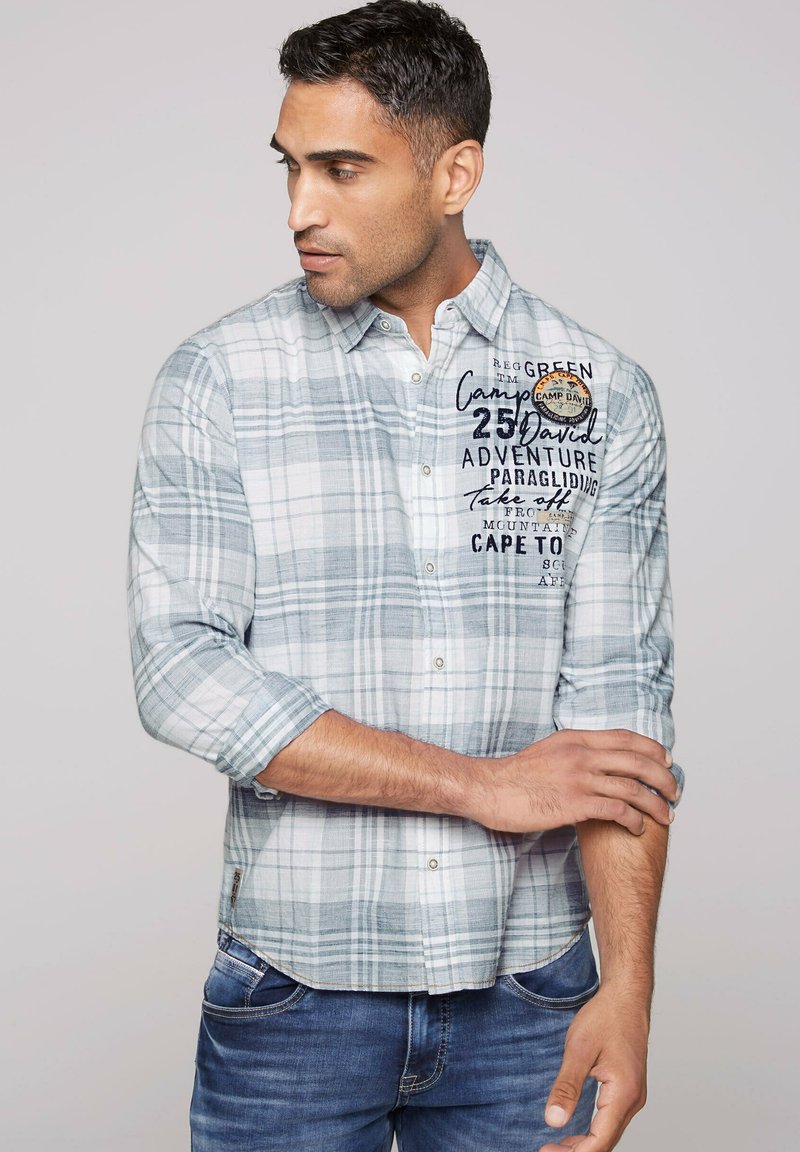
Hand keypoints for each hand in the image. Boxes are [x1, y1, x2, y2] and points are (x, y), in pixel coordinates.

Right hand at [466, 728, 676, 834]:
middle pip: (637, 760)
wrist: (488, 788)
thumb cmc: (514, 776)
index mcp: (575, 738)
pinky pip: (617, 811)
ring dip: (655, 803)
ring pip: (633, 788)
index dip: (652, 748)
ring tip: (666, 816)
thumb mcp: (548, 752)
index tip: (667, 760)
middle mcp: (581, 754)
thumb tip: (594, 760)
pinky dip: (634, 820)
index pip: (626, 737)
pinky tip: (638, 828)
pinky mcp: (575, 803)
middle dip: (663, 777)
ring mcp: (579, 778)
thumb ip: (573, 752)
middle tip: (675, 791)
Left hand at [539, 985, 649, 1151]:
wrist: (626, 996)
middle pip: (605, 1142)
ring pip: (609, 1133)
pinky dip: (594, 1132)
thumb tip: (553, 1120)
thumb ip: (567, 1087)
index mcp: (623, 1094)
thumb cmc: (605, 1017)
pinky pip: (612, 1120)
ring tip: (556, 1146)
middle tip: (546, 1151)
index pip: (599, 1141)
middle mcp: (633, 1100)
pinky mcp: (629, 1089)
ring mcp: (634, 1095)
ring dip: (585, 1144)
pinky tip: (576, 1132)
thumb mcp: (579, 1049)